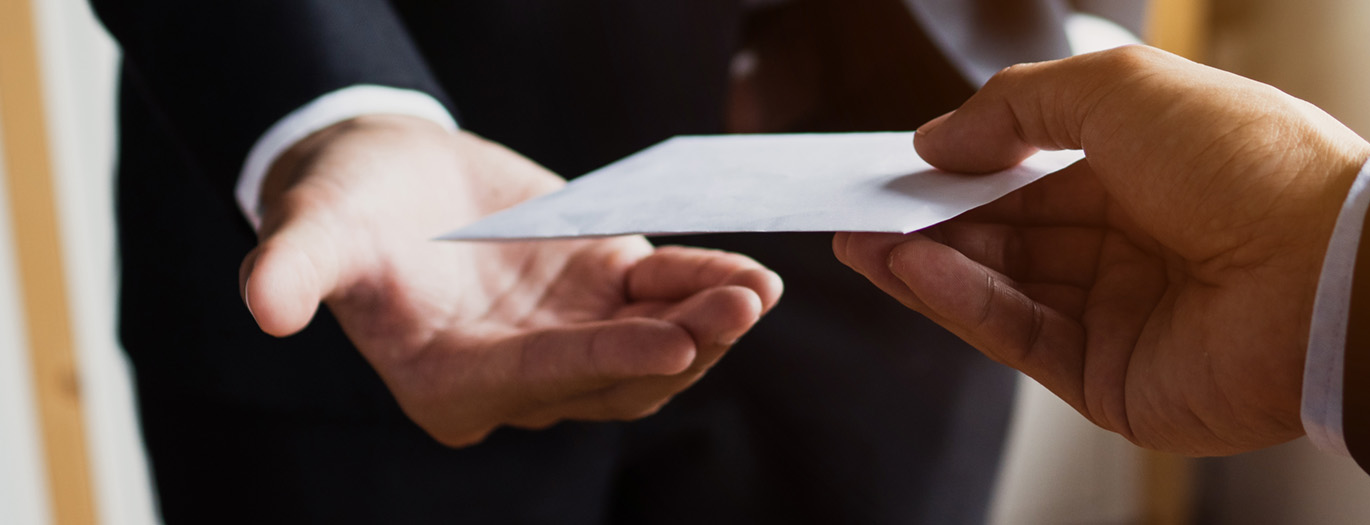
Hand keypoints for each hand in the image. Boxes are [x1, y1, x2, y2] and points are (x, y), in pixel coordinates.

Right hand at [242, 115, 782, 446]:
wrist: (380, 176)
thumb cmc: (340, 206)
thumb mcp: (310, 230)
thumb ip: (295, 270)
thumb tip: (264, 308)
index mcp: (451, 383)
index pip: (541, 377)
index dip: (607, 363)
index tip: (672, 344)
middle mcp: (519, 377)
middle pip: (616, 380)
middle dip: (683, 348)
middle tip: (739, 311)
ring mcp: (570, 336)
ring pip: (654, 349)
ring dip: (709, 324)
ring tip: (757, 293)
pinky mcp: (602, 290)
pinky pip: (663, 297)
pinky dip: (704, 285)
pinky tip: (749, 276)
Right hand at [834, 46, 1369, 454]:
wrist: (1323, 269)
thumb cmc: (1247, 162)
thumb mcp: (1120, 90)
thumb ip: (1017, 107)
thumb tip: (941, 138)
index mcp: (1154, 175)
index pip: (1039, 175)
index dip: (968, 169)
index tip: (899, 165)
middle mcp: (1140, 248)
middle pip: (1013, 236)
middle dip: (934, 221)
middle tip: (857, 208)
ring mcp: (1125, 319)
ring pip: (1006, 289)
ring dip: (932, 262)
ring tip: (866, 239)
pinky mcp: (1113, 384)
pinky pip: (1021, 338)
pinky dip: (963, 301)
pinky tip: (915, 265)